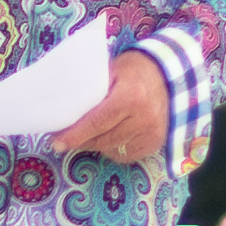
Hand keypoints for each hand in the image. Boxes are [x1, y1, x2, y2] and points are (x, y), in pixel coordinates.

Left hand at [54, 46, 172, 164]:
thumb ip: (91, 89)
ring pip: (111, 149)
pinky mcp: (155, 143)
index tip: (56, 142)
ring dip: (95, 145)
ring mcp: (152, 133)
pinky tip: (108, 138)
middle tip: (64, 139)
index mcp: (130, 97)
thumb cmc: (134, 70)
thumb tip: (63, 109)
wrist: (169, 75)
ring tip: (86, 136)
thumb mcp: (111, 71)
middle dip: (80, 141)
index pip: (97, 122)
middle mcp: (144, 118)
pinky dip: (112, 149)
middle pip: (102, 139)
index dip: (75, 134)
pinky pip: (125, 155)